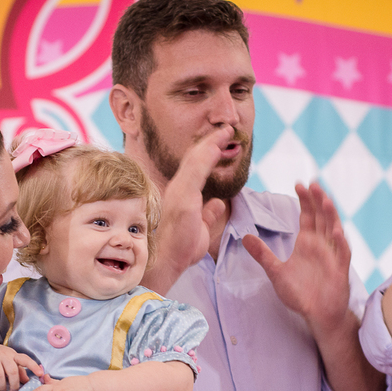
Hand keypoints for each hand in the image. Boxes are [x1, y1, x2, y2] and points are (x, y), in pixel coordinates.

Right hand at [0, 340, 40, 390]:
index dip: (33, 366)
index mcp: (13, 355)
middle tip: (14, 390)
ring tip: (3, 390)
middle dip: (14, 383)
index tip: (41, 374)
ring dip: (3, 386)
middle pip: (12, 370)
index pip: (25, 359)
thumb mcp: (11, 361)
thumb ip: (20, 371)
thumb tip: (28, 382)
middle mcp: (3, 355)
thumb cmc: (0, 358)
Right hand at [159, 125, 233, 269]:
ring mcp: (179, 191)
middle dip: (210, 142)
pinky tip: (217, 146)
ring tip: (225, 132)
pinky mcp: (183, 198)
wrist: (165, 260)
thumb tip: (218, 203)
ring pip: (195, 159)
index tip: (221, 143)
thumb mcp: (200, 228)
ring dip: (211, 143)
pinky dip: (207, 156)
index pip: (195, 168)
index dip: (208, 153)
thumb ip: (209, 214)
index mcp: (182, 195)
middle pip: (194, 158)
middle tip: (226, 130)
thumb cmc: (180, 249)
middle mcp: (178, 188)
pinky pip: (196, 171)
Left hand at [243, 182, 351, 326]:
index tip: (299, 184)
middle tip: (312, 184)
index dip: (305, 200)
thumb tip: (245, 237)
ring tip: (325, 200)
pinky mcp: (340, 270)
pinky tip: (334, 232)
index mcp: (307, 243)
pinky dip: (339, 243)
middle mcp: (321, 245)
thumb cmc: (300, 293)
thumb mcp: (276, 272)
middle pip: (321, 218)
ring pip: (334, 230)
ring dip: (331, 216)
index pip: (308, 216)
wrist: (317, 314)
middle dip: (317, 201)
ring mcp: (332, 256)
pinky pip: (342, 254)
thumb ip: (262, 254)